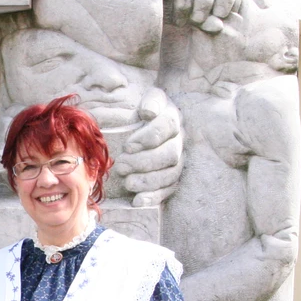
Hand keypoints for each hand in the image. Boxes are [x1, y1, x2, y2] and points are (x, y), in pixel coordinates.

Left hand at [113, 87, 183, 206]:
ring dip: (149, 181)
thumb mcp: (138, 100)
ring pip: (171, 174)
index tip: (128, 145)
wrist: (134, 126)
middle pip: (170, 153)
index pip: (168, 125)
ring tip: (128, 182)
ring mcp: (177, 159)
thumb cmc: (133, 112)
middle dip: (145, 162)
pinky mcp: (171, 178)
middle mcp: (178, 138)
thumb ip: (144, 100)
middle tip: (122, 165)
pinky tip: (137, 201)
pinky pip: (168, 190)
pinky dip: (153, 197)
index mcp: (170, 116)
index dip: (150, 137)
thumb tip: (148, 110)